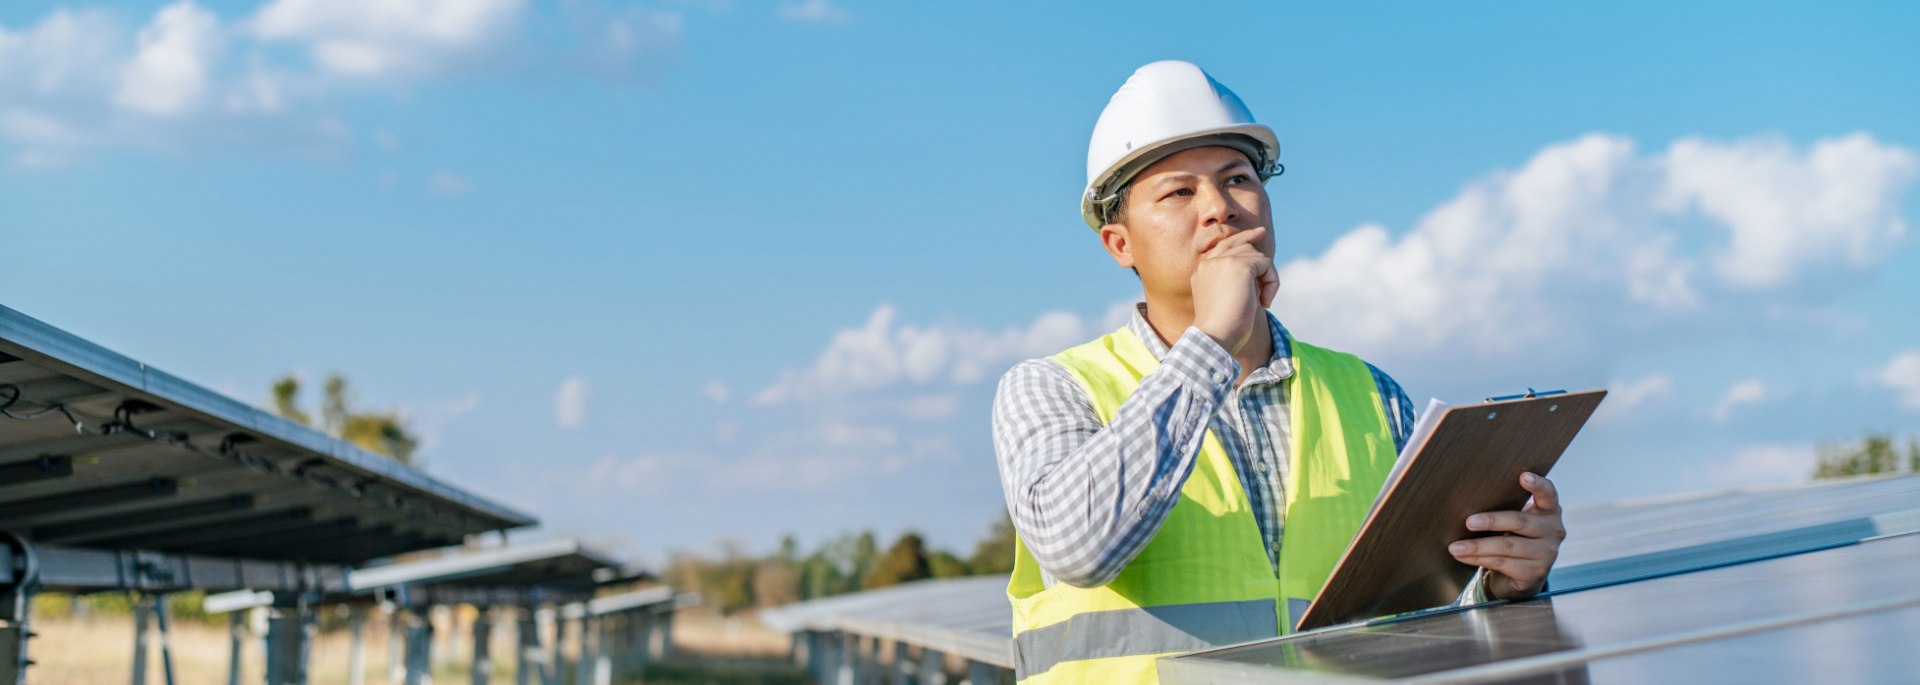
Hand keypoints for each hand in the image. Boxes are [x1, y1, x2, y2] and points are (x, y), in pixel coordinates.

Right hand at [1190, 226, 1277, 355]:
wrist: (1215, 336)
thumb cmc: (1220, 330)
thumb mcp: (1222, 303)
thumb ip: (1233, 284)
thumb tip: (1257, 273)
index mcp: (1201, 271)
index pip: (1224, 246)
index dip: (1243, 239)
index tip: (1258, 233)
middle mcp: (1209, 263)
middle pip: (1242, 247)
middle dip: (1259, 262)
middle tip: (1267, 274)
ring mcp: (1223, 262)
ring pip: (1257, 256)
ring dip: (1267, 278)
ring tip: (1263, 301)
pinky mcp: (1240, 266)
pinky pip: (1266, 264)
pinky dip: (1272, 282)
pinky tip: (1265, 302)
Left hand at [1448, 472, 1563, 599]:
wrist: (1521, 578)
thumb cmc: (1514, 539)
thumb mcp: (1515, 523)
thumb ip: (1507, 509)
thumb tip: (1468, 499)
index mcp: (1549, 511)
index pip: (1548, 493)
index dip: (1538, 484)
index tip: (1523, 476)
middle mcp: (1553, 531)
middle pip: (1520, 521)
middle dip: (1491, 521)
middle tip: (1468, 521)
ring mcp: (1547, 554)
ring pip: (1506, 546)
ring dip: (1477, 546)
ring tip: (1454, 546)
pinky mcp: (1535, 573)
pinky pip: (1501, 563)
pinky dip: (1478, 559)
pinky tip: (1462, 556)